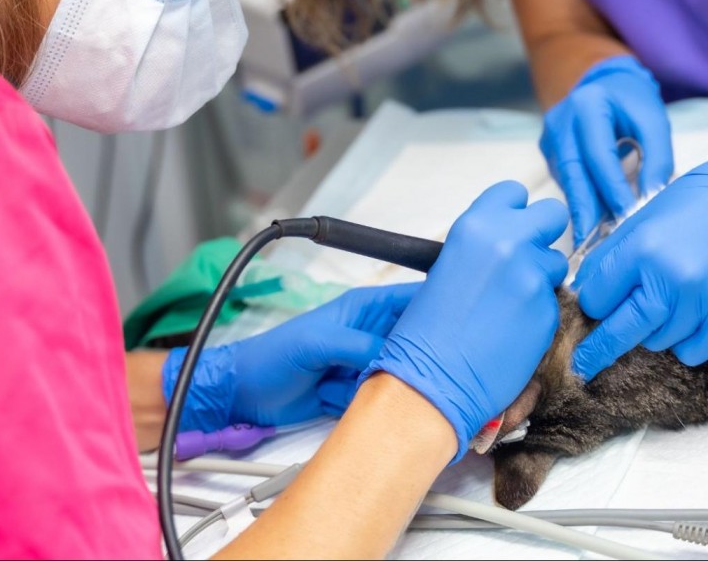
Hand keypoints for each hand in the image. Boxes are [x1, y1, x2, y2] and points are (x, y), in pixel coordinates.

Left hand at [162, 282, 418, 431]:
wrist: (242, 396)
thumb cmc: (271, 357)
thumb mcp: (315, 343)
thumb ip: (357, 344)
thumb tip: (395, 356)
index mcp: (364, 309)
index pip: (413, 300)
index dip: (440, 309)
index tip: (465, 324)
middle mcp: (371, 334)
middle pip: (416, 343)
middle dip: (429, 358)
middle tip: (443, 373)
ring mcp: (366, 365)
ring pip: (404, 374)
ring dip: (403, 387)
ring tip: (390, 392)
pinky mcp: (358, 393)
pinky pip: (384, 399)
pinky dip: (381, 407)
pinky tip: (366, 406)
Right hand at [367, 180, 569, 460]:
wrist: (430, 382)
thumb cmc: (426, 330)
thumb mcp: (448, 267)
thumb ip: (483, 247)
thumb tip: (506, 242)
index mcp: (476, 226)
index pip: (514, 192)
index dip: (515, 212)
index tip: (511, 228)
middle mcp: (509, 243)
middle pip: (552, 214)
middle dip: (543, 234)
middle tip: (526, 259)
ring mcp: (533, 277)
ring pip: (557, 263)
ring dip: (542, 278)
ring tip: (512, 305)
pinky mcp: (548, 312)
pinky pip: (555, 301)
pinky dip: (540, 312)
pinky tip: (514, 329)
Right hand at [540, 55, 674, 243]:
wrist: (603, 81)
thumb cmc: (632, 101)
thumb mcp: (654, 121)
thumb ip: (656, 158)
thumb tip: (651, 200)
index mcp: (587, 106)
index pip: (598, 155)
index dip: (612, 189)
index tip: (626, 217)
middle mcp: (561, 122)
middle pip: (573, 174)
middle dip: (586, 212)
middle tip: (594, 246)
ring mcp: (550, 138)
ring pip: (568, 182)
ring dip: (583, 211)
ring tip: (595, 243)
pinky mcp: (549, 153)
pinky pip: (567, 181)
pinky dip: (582, 202)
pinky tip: (593, 224)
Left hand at [571, 116, 707, 379]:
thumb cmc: (699, 201)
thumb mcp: (645, 217)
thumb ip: (613, 257)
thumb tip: (585, 294)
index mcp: (642, 248)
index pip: (595, 298)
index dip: (593, 302)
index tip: (596, 304)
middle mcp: (670, 278)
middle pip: (619, 332)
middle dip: (596, 350)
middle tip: (582, 365)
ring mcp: (703, 302)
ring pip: (655, 343)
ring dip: (653, 331)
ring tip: (670, 300)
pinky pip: (690, 352)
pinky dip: (685, 342)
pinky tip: (691, 316)